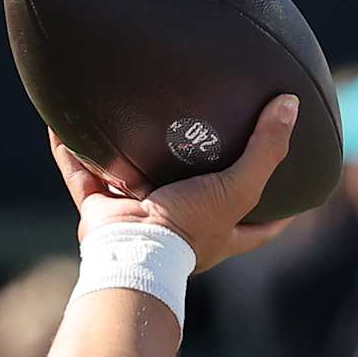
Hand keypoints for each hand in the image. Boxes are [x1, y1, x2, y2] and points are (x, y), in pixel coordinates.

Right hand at [49, 94, 298, 273]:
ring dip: (130, 159)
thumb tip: (290, 106)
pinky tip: (64, 122)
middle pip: (196, 203)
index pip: (259, 227)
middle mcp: (181, 230)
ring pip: (134, 184)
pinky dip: (71, 151)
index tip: (293, 195)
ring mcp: (139, 220)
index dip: (277, 213)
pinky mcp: (100, 213)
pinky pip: (81, 175)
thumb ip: (266, 150)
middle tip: (205, 146)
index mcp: (219, 234)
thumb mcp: (238, 188)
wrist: (132, 250)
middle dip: (198, 180)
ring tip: (133, 125)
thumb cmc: (190, 226)